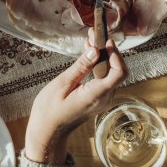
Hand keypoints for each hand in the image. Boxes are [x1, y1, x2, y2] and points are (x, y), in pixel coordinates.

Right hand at [24, 31, 127, 164]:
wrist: (47, 132)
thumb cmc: (50, 110)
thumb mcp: (63, 84)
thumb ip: (81, 67)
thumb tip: (95, 50)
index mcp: (97, 95)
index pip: (119, 72)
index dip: (116, 54)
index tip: (106, 41)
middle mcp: (104, 98)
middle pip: (116, 70)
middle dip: (107, 51)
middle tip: (94, 34)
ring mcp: (102, 100)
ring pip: (110, 74)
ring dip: (102, 57)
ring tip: (89, 40)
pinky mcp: (97, 99)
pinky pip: (103, 80)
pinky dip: (97, 66)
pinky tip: (88, 55)